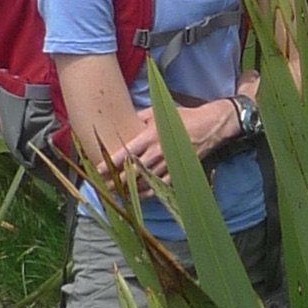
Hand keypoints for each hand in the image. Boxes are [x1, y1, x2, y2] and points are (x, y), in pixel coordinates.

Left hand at [101, 100, 237, 190]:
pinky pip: (160, 185)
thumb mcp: (158, 112)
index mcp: (150, 136)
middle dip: (117, 181)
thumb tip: (125, 123)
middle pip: (132, 171)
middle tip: (103, 187)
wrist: (209, 125)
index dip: (110, 164)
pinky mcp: (178, 170)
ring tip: (117, 193)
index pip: (125, 153)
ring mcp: (168, 163)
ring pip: (145, 181)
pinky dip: (149, 192)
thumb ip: (139, 118)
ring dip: (130, 188)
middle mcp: (157, 152)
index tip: (98, 171)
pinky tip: (139, 196)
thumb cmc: (182, 117)